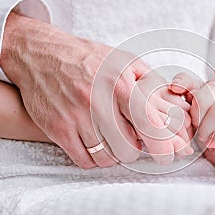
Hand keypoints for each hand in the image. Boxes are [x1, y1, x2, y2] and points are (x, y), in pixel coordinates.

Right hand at [1, 13, 191, 167]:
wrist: (41, 54)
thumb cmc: (89, 59)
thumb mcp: (125, 61)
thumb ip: (151, 83)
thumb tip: (172, 107)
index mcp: (119, 84)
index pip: (148, 124)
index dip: (163, 145)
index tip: (168, 155)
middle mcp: (97, 102)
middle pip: (128, 149)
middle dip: (134, 149)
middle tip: (132, 140)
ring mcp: (75, 117)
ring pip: (106, 158)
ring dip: (113, 154)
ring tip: (112, 139)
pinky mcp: (57, 128)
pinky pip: (83, 160)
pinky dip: (93, 158)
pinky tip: (95, 144)